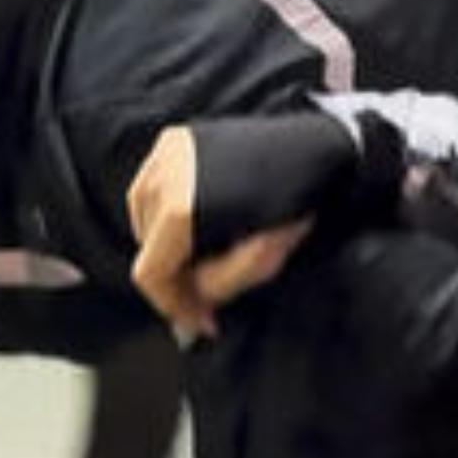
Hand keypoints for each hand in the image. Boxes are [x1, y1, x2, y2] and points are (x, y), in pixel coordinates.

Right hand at [127, 126, 310, 340]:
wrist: (313, 147)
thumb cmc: (296, 201)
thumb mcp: (261, 260)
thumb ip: (217, 288)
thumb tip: (191, 309)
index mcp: (179, 210)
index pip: (149, 273)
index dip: (173, 304)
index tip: (198, 317)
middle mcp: (162, 178)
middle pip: (147, 248)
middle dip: (177, 273)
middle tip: (211, 287)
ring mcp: (164, 154)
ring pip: (145, 218)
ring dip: (171, 241)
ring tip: (212, 246)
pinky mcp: (173, 139)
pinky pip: (153, 188)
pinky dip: (168, 209)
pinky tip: (204, 215)